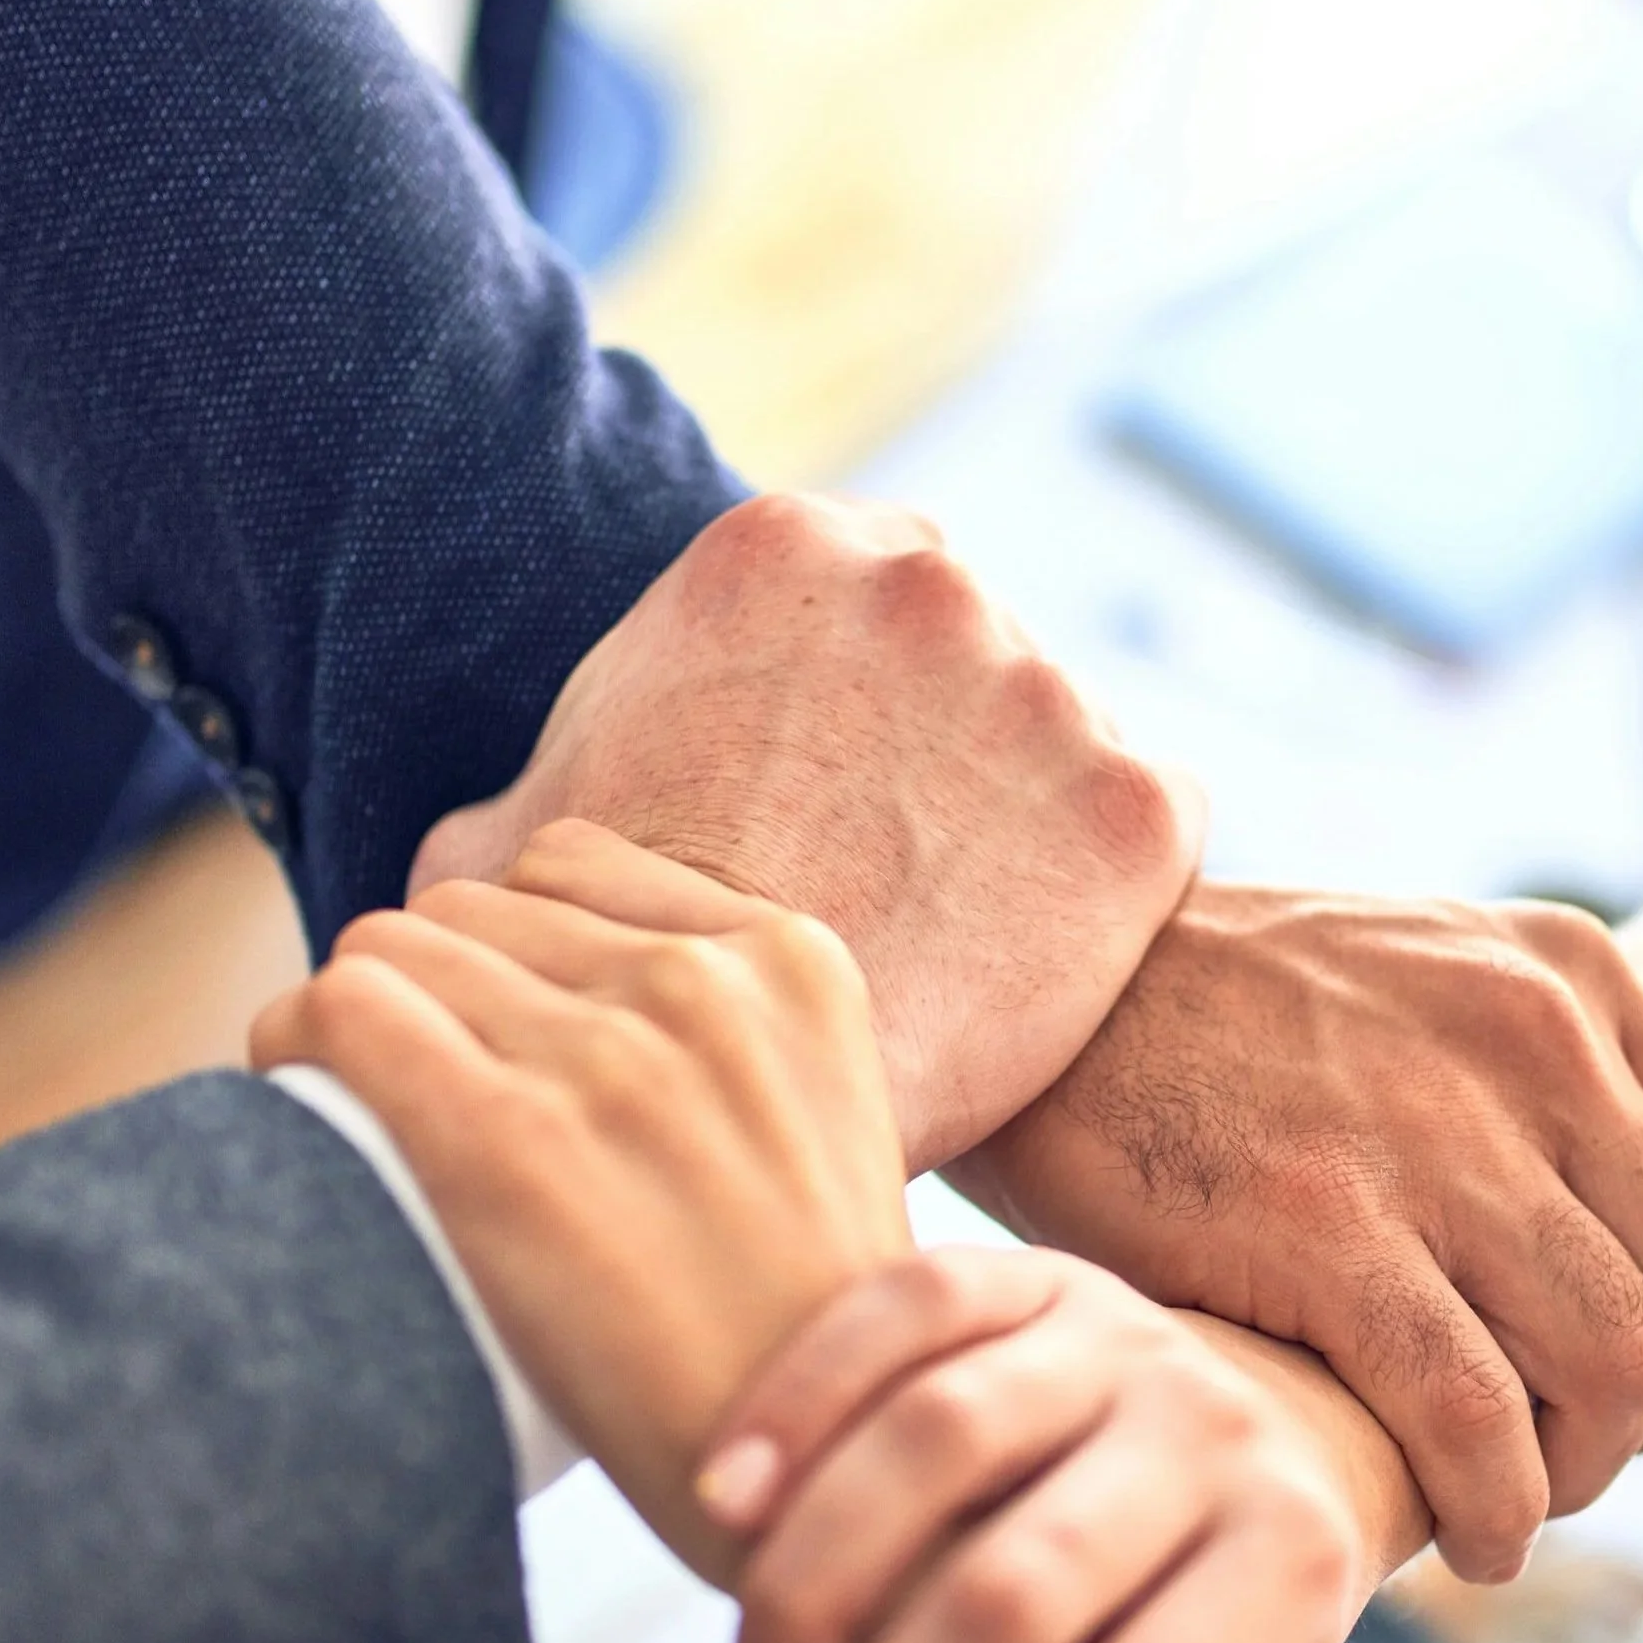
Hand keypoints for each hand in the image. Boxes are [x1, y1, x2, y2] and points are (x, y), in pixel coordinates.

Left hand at [250, 822, 912, 1573]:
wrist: (816, 1481)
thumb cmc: (802, 1335)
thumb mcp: (823, 1125)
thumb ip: (726, 1035)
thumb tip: (553, 993)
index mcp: (796, 966)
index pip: (575, 866)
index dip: (515, 953)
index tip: (502, 1041)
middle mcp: (707, 986)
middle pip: (473, 909)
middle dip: (437, 995)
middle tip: (430, 1104)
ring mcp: (609, 1057)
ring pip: (391, 949)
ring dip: (362, 1025)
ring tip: (374, 1122)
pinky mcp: (506, 1140)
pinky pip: (337, 1012)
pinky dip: (295, 1050)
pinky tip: (309, 1113)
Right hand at [409, 493, 1205, 1173]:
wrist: (729, 1092)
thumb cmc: (604, 974)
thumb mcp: (506, 854)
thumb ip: (531, 799)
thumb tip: (489, 843)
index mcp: (780, 550)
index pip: (861, 594)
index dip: (856, 703)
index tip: (841, 792)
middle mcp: (929, 583)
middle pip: (974, 651)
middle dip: (950, 746)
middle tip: (903, 870)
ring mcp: (1047, 690)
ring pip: (1065, 742)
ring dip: (1032, 817)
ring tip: (962, 934)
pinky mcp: (1137, 808)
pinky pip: (1154, 832)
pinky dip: (1116, 892)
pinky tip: (1041, 961)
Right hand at [699, 1247, 1363, 1642]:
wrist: (1279, 1429)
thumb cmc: (1199, 1623)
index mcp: (1293, 1566)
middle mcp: (1222, 1434)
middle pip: (1014, 1599)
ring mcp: (1128, 1334)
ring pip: (936, 1444)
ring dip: (812, 1593)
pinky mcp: (1038, 1270)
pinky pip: (897, 1313)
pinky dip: (793, 1408)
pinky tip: (719, 1511)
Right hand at [952, 885, 1642, 1583]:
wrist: (1037, 981)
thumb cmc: (1221, 1014)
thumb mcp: (1424, 979)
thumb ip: (1540, 1074)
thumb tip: (1632, 1232)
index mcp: (1574, 978)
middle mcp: (1536, 1041)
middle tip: (1584, 1449)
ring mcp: (1435, 1133)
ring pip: (1620, 1363)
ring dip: (1587, 1470)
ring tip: (1520, 1497)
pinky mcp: (1322, 1224)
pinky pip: (1477, 1417)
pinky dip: (1497, 1508)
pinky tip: (1463, 1535)